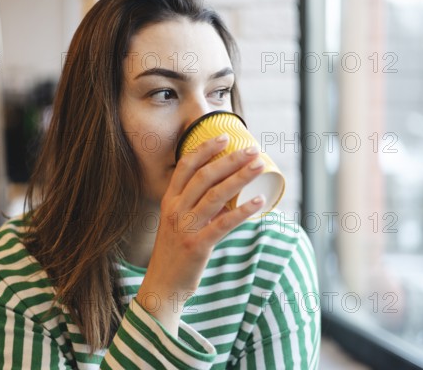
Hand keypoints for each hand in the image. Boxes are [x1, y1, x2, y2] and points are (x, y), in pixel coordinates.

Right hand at [136, 134, 264, 332]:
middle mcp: (175, 210)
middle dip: (230, 159)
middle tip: (252, 150)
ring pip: (216, 195)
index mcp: (169, 200)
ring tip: (259, 166)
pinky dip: (243, 210)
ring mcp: (185, 227)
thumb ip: (195, 205)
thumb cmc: (174, 252)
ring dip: (240, 178)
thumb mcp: (176, 223)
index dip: (206, 149)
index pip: (186, 166)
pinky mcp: (197, 245)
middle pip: (205, 176)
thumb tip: (225, 191)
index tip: (225, 136)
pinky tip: (259, 201)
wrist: (163, 286)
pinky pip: (224, 223)